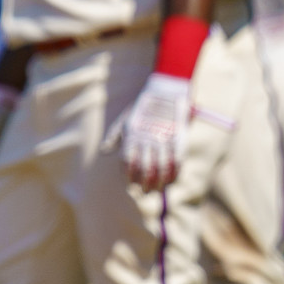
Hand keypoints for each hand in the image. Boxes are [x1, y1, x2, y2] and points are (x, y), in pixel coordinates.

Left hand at [107, 73, 191, 191]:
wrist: (165, 91)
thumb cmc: (142, 108)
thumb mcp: (124, 119)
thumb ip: (114, 136)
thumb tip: (103, 152)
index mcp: (132, 134)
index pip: (128, 161)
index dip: (129, 176)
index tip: (130, 185)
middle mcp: (148, 137)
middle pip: (145, 168)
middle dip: (144, 184)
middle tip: (143, 192)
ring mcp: (164, 138)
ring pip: (161, 168)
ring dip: (159, 183)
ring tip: (156, 190)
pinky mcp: (179, 138)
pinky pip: (177, 161)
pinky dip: (174, 174)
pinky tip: (170, 180)